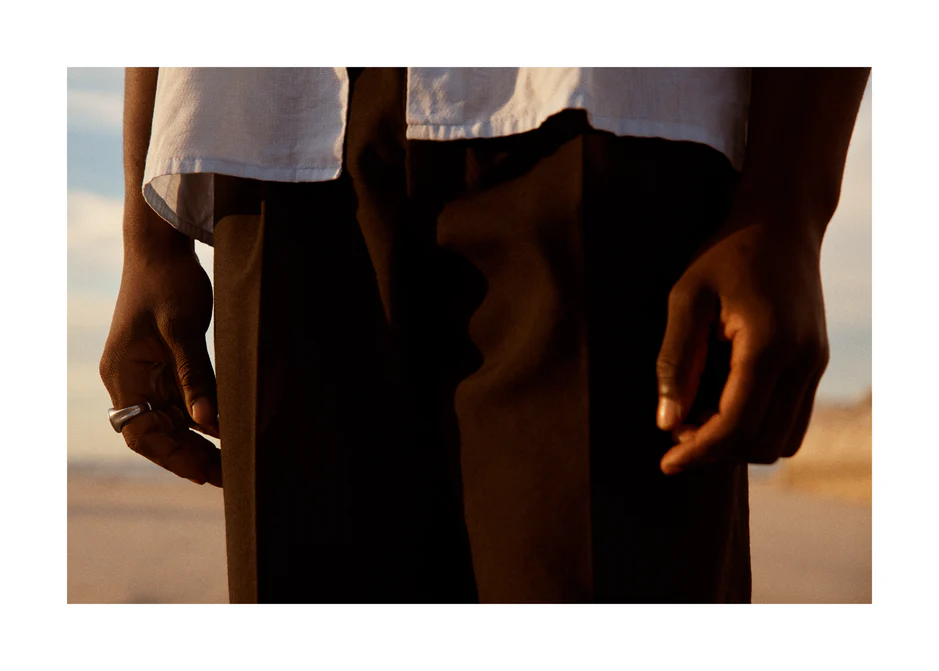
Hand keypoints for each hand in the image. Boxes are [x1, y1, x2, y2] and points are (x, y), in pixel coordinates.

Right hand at [99, 245, 221, 485]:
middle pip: (158, 432)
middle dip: (191, 456)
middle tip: (227, 476)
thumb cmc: (168, 283)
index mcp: (124, 373)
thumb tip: (208, 420)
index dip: (174, 456)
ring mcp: (147, 373)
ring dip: (199, 442)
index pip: (143, 431)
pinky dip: (203, 418)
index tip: (205, 473)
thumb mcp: (183, 330)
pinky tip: (227, 432)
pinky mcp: (164, 365)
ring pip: (171, 421)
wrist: (160, 249)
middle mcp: (131, 379)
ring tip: (231, 463)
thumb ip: (195, 375)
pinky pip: (182, 402)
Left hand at [654, 210, 829, 474]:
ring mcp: (814, 364)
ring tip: (696, 417)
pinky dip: (757, 426)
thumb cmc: (724, 255)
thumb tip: (666, 423)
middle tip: (675, 430)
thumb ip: (675, 360)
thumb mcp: (686, 298)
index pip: (736, 425)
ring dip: (739, 443)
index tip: (665, 464)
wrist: (780, 223)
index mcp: (770, 346)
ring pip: (783, 439)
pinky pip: (791, 419)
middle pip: (762, 443)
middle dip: (717, 449)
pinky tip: (720, 405)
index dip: (698, 451)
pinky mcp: (814, 363)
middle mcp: (802, 362)